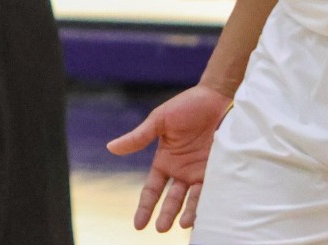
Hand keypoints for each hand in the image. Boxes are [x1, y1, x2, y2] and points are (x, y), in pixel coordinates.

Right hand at [106, 84, 232, 231]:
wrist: (217, 98)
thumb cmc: (186, 106)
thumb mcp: (159, 121)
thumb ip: (138, 137)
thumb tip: (110, 148)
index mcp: (164, 161)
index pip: (152, 190)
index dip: (145, 206)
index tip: (138, 225)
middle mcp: (181, 171)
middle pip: (170, 199)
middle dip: (165, 215)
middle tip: (160, 229)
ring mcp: (198, 173)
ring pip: (190, 200)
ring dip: (185, 214)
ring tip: (181, 225)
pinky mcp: (216, 171)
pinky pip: (209, 192)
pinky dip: (203, 204)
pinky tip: (198, 214)